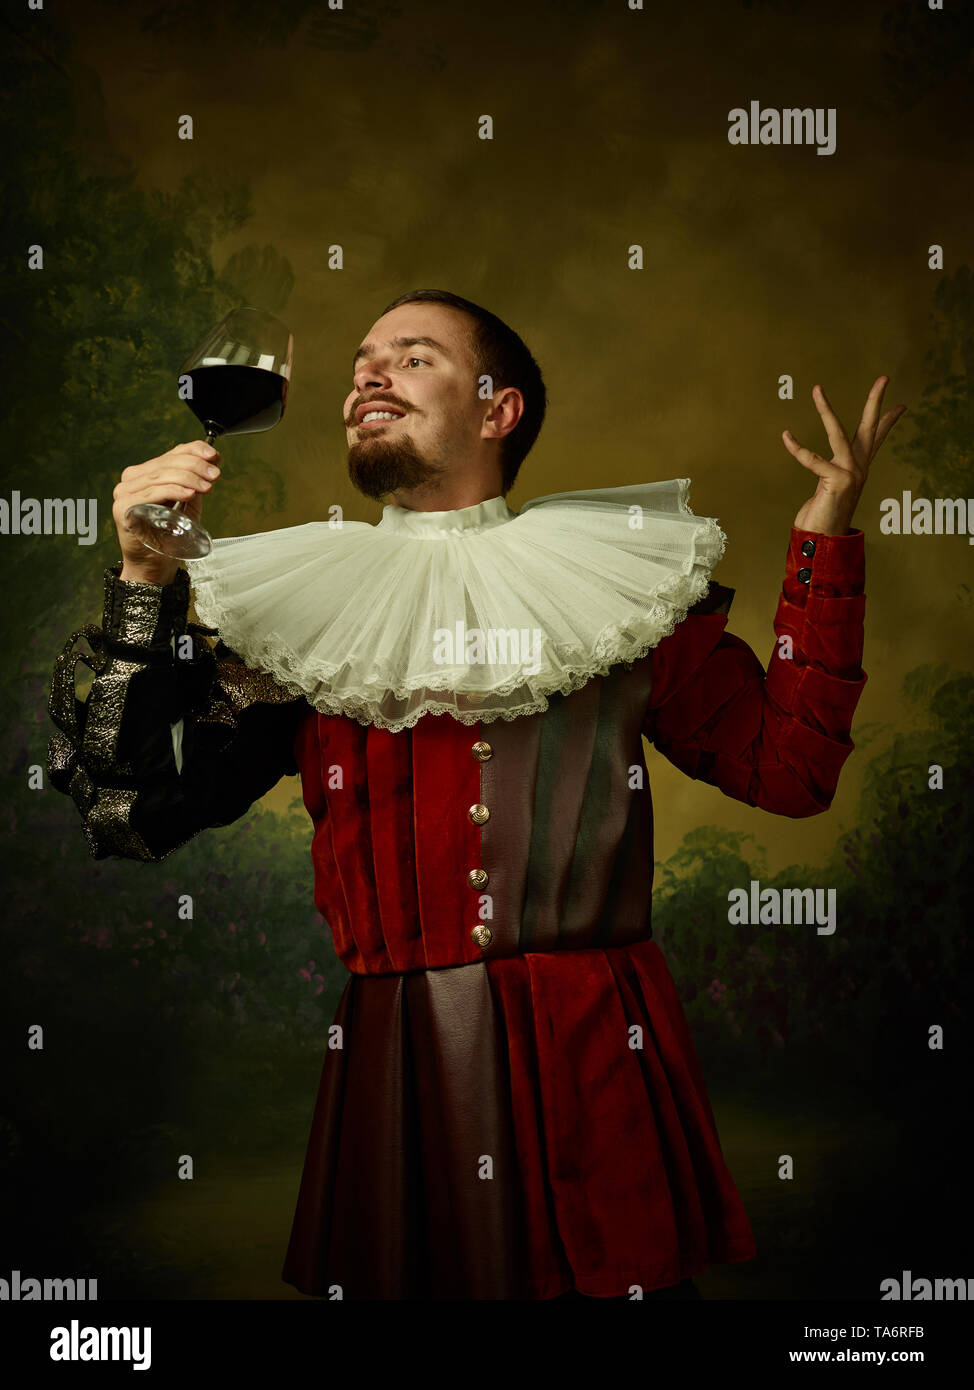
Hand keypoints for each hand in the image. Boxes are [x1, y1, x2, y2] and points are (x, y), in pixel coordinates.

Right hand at [112, 440, 220, 583]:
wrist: (155, 565)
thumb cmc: (170, 536)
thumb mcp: (188, 504)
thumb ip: (196, 481)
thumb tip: (213, 459)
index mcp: (145, 474)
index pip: (170, 454)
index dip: (194, 450)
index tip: (214, 456)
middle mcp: (132, 479)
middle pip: (167, 464)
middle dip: (195, 466)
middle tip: (214, 474)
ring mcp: (124, 492)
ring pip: (161, 476)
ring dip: (189, 478)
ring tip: (207, 486)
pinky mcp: (124, 507)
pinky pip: (153, 493)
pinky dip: (174, 490)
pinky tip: (190, 493)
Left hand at [782, 377, 905, 535]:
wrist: (823, 542)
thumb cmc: (823, 516)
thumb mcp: (832, 490)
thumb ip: (833, 475)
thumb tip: (832, 471)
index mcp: (859, 468)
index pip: (877, 439)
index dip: (888, 421)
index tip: (901, 405)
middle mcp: (859, 468)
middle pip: (869, 428)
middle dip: (876, 401)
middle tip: (884, 378)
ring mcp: (850, 474)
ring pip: (837, 434)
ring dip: (826, 410)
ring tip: (817, 390)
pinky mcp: (836, 481)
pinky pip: (813, 460)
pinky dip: (798, 449)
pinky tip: (786, 435)